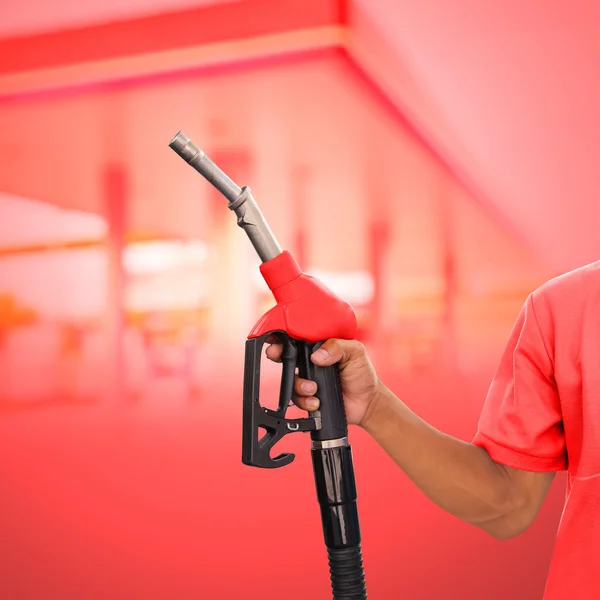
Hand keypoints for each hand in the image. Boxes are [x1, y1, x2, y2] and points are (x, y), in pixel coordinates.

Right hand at [265, 337, 380, 426]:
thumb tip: (318, 355)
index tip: (274, 336)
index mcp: (320, 347)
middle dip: (276, 354)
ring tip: (314, 388)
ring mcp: (308, 380)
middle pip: (286, 356)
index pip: (299, 338)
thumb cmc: (362, 373)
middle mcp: (311, 362)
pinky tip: (317, 402)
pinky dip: (305, 401)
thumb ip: (337, 347)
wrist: (367, 402)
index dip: (284, 336)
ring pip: (291, 380)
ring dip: (299, 385)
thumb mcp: (355, 352)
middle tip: (275, 354)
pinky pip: (297, 399)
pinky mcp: (309, 397)